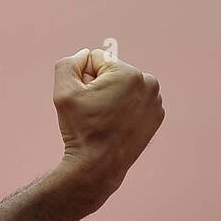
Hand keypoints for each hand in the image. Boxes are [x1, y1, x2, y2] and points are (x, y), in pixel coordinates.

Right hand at [53, 48, 164, 202]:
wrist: (98, 166)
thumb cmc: (81, 129)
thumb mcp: (63, 91)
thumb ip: (69, 63)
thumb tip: (84, 55)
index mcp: (129, 73)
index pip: (96, 59)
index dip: (83, 78)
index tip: (85, 100)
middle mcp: (149, 83)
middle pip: (112, 72)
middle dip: (99, 86)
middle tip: (93, 111)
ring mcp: (156, 101)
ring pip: (123, 86)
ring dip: (112, 97)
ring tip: (105, 119)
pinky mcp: (157, 116)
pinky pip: (134, 101)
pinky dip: (123, 109)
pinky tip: (116, 125)